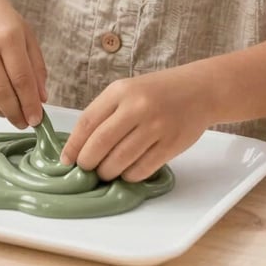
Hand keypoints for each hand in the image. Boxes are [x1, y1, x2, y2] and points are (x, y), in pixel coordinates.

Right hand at [0, 0, 46, 129]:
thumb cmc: (0, 19)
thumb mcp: (25, 34)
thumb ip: (36, 66)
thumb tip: (41, 99)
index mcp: (8, 36)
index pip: (21, 78)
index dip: (30, 104)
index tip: (37, 120)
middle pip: (1, 92)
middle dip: (15, 113)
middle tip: (24, 123)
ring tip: (10, 115)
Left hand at [59, 65, 210, 181]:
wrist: (199, 90)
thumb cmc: (157, 92)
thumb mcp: (128, 91)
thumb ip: (105, 113)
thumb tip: (80, 146)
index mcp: (121, 91)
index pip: (87, 122)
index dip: (73, 145)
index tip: (66, 160)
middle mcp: (137, 107)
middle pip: (100, 144)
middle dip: (87, 163)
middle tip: (86, 169)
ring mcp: (156, 127)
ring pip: (119, 161)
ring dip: (107, 172)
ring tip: (106, 172)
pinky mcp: (171, 145)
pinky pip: (141, 169)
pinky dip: (129, 175)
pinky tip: (127, 171)